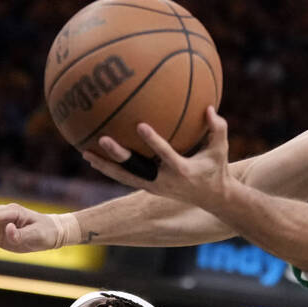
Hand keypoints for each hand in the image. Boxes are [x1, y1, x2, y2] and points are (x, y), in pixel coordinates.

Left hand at [83, 107, 233, 209]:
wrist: (212, 199)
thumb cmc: (216, 168)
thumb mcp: (221, 149)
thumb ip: (217, 128)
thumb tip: (209, 107)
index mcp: (181, 169)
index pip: (165, 154)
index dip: (153, 141)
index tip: (140, 126)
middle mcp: (164, 180)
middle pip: (136, 168)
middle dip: (119, 155)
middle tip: (104, 139)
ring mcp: (154, 186)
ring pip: (124, 177)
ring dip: (105, 166)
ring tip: (86, 154)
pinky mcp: (148, 188)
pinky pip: (125, 178)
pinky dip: (110, 169)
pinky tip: (94, 158)